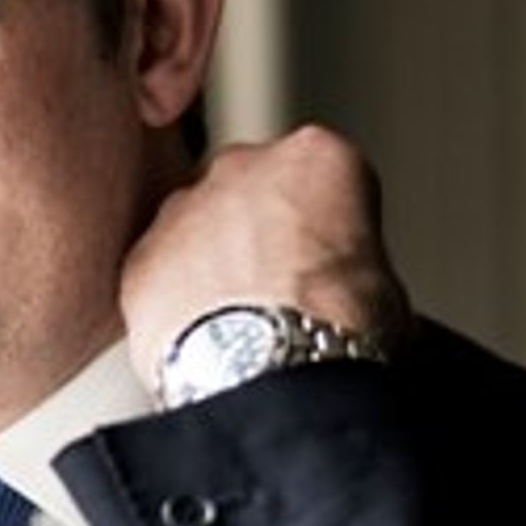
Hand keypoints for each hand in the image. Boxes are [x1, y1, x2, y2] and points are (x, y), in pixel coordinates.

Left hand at [119, 124, 412, 392]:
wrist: (271, 368)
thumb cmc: (338, 326)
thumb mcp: (384, 286)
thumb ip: (351, 262)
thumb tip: (353, 300)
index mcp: (317, 157)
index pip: (322, 179)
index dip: (326, 229)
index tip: (329, 263)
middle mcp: (242, 166)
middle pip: (250, 192)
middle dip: (259, 233)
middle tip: (280, 291)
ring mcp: (183, 207)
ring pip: (196, 229)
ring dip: (211, 265)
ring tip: (240, 323)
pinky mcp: (141, 257)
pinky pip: (158, 274)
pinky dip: (173, 301)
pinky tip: (201, 339)